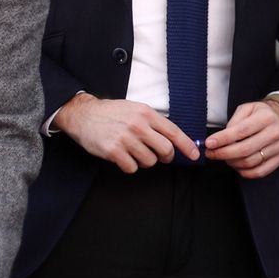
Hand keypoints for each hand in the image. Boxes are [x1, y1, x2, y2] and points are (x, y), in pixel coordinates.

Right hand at [54, 94, 198, 172]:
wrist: (84, 114)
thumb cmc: (112, 113)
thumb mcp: (135, 109)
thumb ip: (153, 122)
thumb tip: (172, 138)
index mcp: (146, 113)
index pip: (173, 132)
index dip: (187, 145)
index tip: (195, 154)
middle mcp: (138, 125)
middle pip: (165, 150)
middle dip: (166, 157)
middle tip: (160, 156)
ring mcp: (126, 139)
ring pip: (149, 161)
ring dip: (145, 161)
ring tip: (134, 152)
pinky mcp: (114, 151)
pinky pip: (132, 167)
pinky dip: (130, 165)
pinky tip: (123, 156)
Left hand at [206, 101, 278, 178]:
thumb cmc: (260, 115)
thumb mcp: (247, 109)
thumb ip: (234, 121)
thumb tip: (221, 138)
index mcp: (266, 118)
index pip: (241, 131)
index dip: (223, 139)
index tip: (209, 143)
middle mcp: (274, 133)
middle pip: (245, 149)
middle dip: (223, 153)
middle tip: (211, 153)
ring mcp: (278, 148)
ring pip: (250, 162)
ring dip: (232, 162)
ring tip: (223, 157)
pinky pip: (259, 172)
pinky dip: (243, 172)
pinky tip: (236, 165)